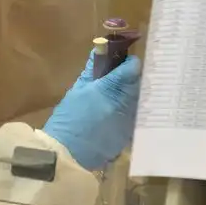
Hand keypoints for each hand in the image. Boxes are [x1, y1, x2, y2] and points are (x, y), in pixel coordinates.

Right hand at [42, 51, 141, 170]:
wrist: (66, 153)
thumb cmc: (67, 119)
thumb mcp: (76, 91)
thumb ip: (91, 71)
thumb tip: (100, 51)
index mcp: (110, 89)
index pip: (131, 68)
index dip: (129, 63)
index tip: (124, 62)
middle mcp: (125, 104)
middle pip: (139, 84)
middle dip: (131, 80)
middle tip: (120, 80)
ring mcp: (130, 121)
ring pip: (139, 101)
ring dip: (132, 97)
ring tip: (117, 99)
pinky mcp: (130, 135)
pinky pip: (134, 118)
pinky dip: (129, 113)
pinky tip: (115, 117)